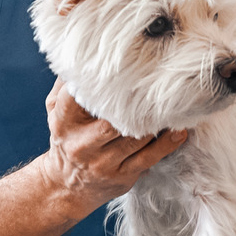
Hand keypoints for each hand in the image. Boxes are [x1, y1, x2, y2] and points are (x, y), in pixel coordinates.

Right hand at [36, 80, 186, 216]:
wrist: (66, 185)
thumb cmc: (67, 136)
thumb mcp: (56, 109)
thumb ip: (67, 82)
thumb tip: (87, 51)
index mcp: (63, 122)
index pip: (80, 97)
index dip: (101, 84)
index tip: (122, 68)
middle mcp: (81, 144)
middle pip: (113, 121)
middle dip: (135, 104)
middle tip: (156, 84)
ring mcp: (103, 163)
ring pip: (136, 138)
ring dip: (156, 121)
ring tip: (173, 103)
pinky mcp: (122, 176)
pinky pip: (150, 157)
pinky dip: (168, 143)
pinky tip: (179, 130)